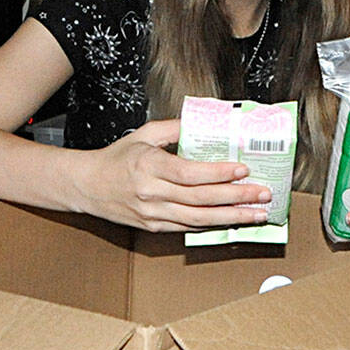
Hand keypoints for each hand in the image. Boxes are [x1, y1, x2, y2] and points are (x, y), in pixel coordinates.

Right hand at [69, 119, 272, 231]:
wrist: (87, 186)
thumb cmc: (116, 159)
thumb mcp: (143, 134)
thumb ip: (174, 128)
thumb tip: (204, 122)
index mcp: (148, 166)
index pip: (189, 173)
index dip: (218, 173)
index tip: (242, 169)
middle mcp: (151, 193)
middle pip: (200, 199)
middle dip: (236, 198)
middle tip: (262, 194)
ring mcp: (152, 214)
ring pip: (198, 219)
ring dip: (231, 218)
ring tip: (256, 214)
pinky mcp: (153, 227)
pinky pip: (188, 228)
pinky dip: (212, 226)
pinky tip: (232, 221)